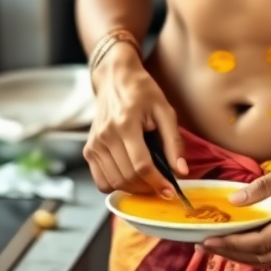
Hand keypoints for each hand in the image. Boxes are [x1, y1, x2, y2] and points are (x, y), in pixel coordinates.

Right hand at [83, 47, 187, 196]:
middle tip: (162, 187)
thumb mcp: (164, 109)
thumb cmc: (142, 91)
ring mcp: (94, 144)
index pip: (141, 165)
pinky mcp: (89, 150)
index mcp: (126, 123)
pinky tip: (130, 178)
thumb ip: (173, 141)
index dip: (157, 182)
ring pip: (114, 182)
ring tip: (148, 183)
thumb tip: (181, 171)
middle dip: (148, 188)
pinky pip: (101, 181)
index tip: (170, 192)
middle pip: (127, 177)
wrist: (115, 79)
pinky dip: (116, 186)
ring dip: (134, 190)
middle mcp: (106, 136)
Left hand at [198, 140, 270, 267]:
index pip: (259, 242)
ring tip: (222, 244)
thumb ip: (265, 186)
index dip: (232, 243)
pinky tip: (246, 241)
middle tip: (207, 244)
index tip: (209, 239)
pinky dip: (260, 250)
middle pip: (263, 256)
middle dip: (232, 252)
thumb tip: (236, 200)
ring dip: (245, 254)